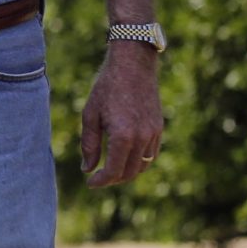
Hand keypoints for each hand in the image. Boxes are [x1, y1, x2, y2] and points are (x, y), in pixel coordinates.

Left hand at [80, 44, 164, 187]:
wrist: (133, 64)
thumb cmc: (107, 87)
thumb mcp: (90, 115)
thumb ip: (89, 145)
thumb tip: (87, 169)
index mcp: (122, 136)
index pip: (113, 172)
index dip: (100, 182)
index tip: (90, 183)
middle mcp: (141, 138)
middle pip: (129, 173)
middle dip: (113, 179)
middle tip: (98, 178)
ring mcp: (153, 133)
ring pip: (142, 166)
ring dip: (127, 172)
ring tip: (111, 169)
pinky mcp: (159, 127)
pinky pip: (151, 154)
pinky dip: (139, 161)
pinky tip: (126, 156)